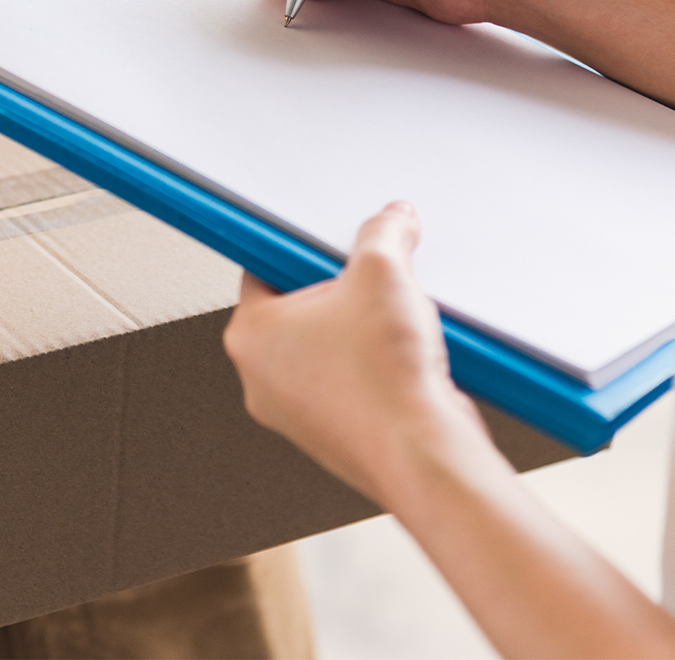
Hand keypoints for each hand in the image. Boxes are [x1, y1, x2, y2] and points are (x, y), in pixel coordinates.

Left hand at [223, 201, 485, 504]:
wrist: (424, 454)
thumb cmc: (385, 380)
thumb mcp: (383, 271)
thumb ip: (384, 232)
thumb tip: (392, 220)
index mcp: (250, 336)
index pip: (263, 267)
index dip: (304, 246)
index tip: (332, 239)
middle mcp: (262, 378)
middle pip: (300, 305)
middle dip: (343, 287)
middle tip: (374, 277)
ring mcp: (297, 411)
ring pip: (330, 343)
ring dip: (365, 323)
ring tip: (397, 317)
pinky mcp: (335, 432)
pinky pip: (352, 378)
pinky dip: (378, 361)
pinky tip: (408, 353)